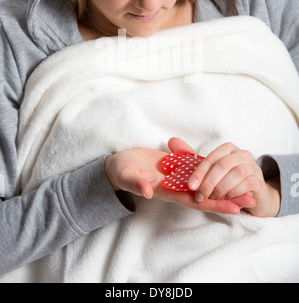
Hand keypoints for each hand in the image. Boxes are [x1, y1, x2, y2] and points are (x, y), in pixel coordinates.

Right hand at [105, 138, 271, 215]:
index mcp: (168, 191)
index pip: (195, 201)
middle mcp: (177, 186)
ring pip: (206, 181)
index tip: (234, 208)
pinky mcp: (178, 165)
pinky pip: (199, 168)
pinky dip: (213, 169)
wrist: (120, 163)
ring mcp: (179, 176)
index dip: (214, 204)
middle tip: (250, 198)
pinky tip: (228, 167)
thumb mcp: (128, 177)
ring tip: (247, 183)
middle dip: (228, 197)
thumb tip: (149, 192)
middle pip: (207, 194)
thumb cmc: (122, 171)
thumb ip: (138, 184)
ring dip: (225, 183)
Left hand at [185, 140, 280, 217]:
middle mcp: (242, 154)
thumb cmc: (228, 181)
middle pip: (223, 165)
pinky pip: (245, 185)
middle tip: (199, 195)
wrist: (254, 195)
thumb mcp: (210, 170)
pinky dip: (233, 194)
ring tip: (212, 198)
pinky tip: (226, 199)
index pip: (211, 158)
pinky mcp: (259, 181)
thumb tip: (171, 140)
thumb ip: (191, 157)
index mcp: (228, 148)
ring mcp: (253, 166)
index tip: (190, 186)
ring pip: (235, 175)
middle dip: (209, 182)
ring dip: (220, 189)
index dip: (199, 172)